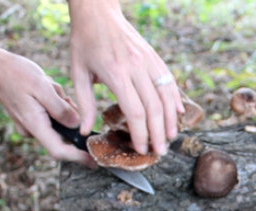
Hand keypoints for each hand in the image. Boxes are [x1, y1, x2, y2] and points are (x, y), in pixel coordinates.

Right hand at [0, 29, 96, 168]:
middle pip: (62, 135)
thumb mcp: (44, 87)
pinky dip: (55, 104)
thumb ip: (61, 109)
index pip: (59, 151)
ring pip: (58, 123)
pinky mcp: (31, 120)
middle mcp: (32, 130)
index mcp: (35, 125)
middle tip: (61, 95)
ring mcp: (30, 126)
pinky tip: (48, 89)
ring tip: (51, 88)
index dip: (78, 158)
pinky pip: (51, 117)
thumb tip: (76, 125)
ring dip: (61, 107)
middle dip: (69, 118)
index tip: (94, 162)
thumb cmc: (16, 73)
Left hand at [68, 0, 183, 155]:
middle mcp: (136, 67)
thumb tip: (85, 131)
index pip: (135, 112)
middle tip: (159, 152)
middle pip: (154, 108)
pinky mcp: (155, 58)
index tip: (141, 149)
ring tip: (171, 138)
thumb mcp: (77, 72)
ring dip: (171, 120)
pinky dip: (176, 100)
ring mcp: (149, 61)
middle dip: (158, 134)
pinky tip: (178, 115)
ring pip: (166, 96)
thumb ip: (84, 103)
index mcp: (116, 73)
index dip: (140, 134)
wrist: (98, 11)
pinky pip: (170, 82)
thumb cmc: (85, 42)